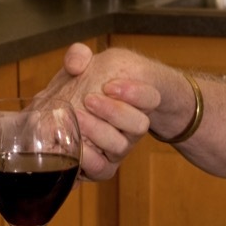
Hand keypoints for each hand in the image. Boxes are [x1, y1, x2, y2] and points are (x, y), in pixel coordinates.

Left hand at [35, 44, 160, 179]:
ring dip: (99, 132)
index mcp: (138, 98)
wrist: (76, 111)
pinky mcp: (102, 164)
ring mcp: (119, 146)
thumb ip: (79, 56)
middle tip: (89, 99)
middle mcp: (132, 125)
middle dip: (114, 112)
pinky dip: (90, 160)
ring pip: (119, 146)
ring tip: (78, 117)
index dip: (135, 93)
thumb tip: (75, 64)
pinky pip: (103, 169)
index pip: (150, 97)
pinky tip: (76, 148)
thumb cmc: (88, 85)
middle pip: (138, 124)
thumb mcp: (90, 63)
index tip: (109, 84)